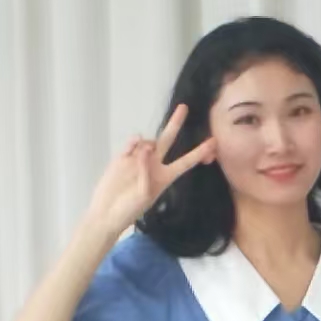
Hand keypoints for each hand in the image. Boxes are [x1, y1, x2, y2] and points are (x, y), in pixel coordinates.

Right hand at [87, 104, 216, 231]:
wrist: (106, 213)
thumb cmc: (129, 209)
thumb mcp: (144, 194)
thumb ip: (146, 171)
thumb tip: (144, 148)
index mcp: (165, 177)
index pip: (186, 162)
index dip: (199, 152)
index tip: (214, 142)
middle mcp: (154, 165)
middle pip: (168, 140)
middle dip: (175, 123)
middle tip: (184, 107)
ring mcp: (138, 159)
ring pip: (148, 141)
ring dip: (147, 145)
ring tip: (140, 157)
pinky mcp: (123, 157)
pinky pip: (132, 143)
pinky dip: (134, 141)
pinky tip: (134, 143)